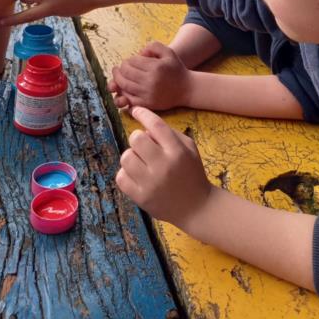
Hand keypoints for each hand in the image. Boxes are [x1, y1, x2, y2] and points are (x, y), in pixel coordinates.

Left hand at [109, 41, 192, 109]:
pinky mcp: (147, 104)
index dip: (127, 60)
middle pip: (126, 73)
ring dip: (117, 80)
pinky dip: (123, 93)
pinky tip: (123, 88)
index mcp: (155, 67)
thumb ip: (153, 46)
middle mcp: (151, 81)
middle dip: (119, 70)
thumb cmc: (176, 69)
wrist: (187, 89)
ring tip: (117, 77)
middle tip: (118, 68)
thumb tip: (139, 53)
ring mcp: (148, 94)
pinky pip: (129, 98)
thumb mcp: (169, 52)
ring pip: (124, 86)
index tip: (128, 61)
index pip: (132, 62)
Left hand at [116, 106, 212, 226]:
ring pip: (126, 158)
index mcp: (178, 151)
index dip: (143, 114)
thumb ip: (169, 134)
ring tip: (140, 162)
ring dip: (131, 157)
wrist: (196, 207)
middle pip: (136, 139)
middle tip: (143, 146)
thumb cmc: (192, 173)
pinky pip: (121, 177)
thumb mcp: (189, 149)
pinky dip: (126, 174)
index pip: (156, 125)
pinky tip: (136, 176)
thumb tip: (144, 128)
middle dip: (137, 138)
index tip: (136, 111)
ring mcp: (151, 183)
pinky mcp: (141, 198)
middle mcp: (164, 165)